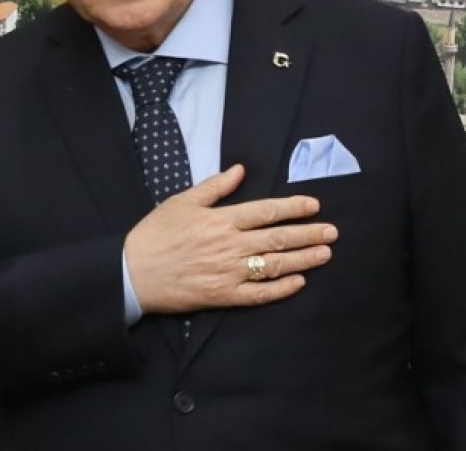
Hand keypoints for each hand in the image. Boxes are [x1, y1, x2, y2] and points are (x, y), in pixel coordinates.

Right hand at [123, 164, 337, 313]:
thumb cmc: (155, 233)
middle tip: (332, 232)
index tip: (314, 206)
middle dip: (308, 234)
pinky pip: (258, 294)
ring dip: (303, 259)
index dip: (293, 208)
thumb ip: (215, 186)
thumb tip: (241, 170)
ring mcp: (228, 272)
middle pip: (277, 238)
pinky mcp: (222, 296)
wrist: (133, 272)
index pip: (266, 211)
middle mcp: (230, 245)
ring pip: (274, 265)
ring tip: (325, 255)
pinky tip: (298, 283)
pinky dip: (280, 289)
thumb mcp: (182, 201)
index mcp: (222, 219)